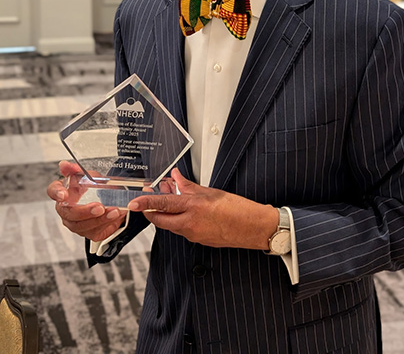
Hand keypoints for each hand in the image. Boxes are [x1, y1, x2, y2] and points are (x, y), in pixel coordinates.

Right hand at [47, 160, 127, 241]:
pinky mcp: (89, 232)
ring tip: (113, 211)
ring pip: (82, 226)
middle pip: (69, 213)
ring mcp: (76, 223)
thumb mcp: (88, 175)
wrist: (110, 199)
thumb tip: (64, 164)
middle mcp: (66, 210)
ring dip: (99, 219)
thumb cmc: (94, 188)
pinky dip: (107, 224)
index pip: (53, 191)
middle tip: (99, 207)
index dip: (56, 193)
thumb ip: (76, 170)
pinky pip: (95, 232)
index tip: (64, 194)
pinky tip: (115, 216)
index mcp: (63, 193)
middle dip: (84, 211)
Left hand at [128, 168, 278, 248]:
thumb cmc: (239, 209)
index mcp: (194, 208)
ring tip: (169, 198)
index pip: (163, 205)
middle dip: (152, 210)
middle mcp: (190, 224)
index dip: (146, 203)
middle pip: (161, 219)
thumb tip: (176, 179)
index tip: (134, 203)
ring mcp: (194, 234)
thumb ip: (189, 186)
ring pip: (171, 225)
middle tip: (149, 198)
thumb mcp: (211, 192)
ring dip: (166, 213)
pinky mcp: (198, 240)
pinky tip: (183, 210)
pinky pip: (181, 230)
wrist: (254, 228)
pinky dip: (178, 219)